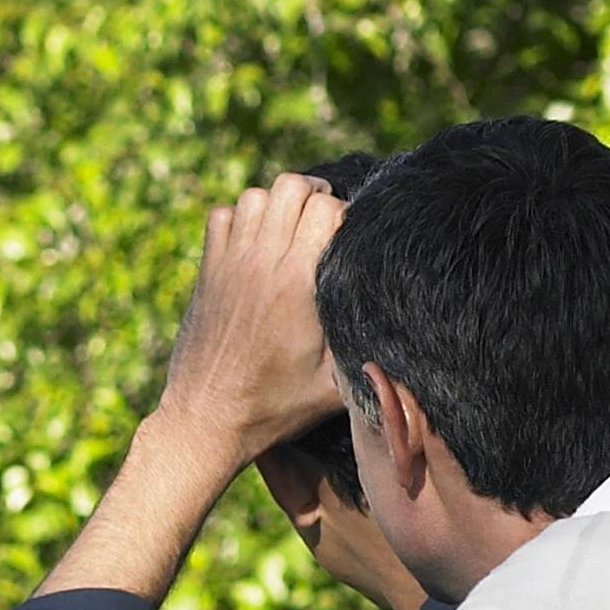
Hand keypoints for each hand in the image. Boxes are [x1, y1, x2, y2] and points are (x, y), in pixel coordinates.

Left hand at [36, 174, 355, 603]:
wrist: (205, 421)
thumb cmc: (274, 407)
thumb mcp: (334, 388)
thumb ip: (366, 349)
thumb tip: (405, 328)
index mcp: (299, 283)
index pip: (328, 208)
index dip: (345, 216)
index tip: (349, 240)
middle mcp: (262, 263)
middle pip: (292, 187)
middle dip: (314, 197)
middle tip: (323, 224)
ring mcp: (229, 263)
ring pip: (255, 195)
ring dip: (277, 205)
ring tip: (290, 229)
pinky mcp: (207, 272)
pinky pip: (221, 216)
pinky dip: (239, 219)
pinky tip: (253, 245)